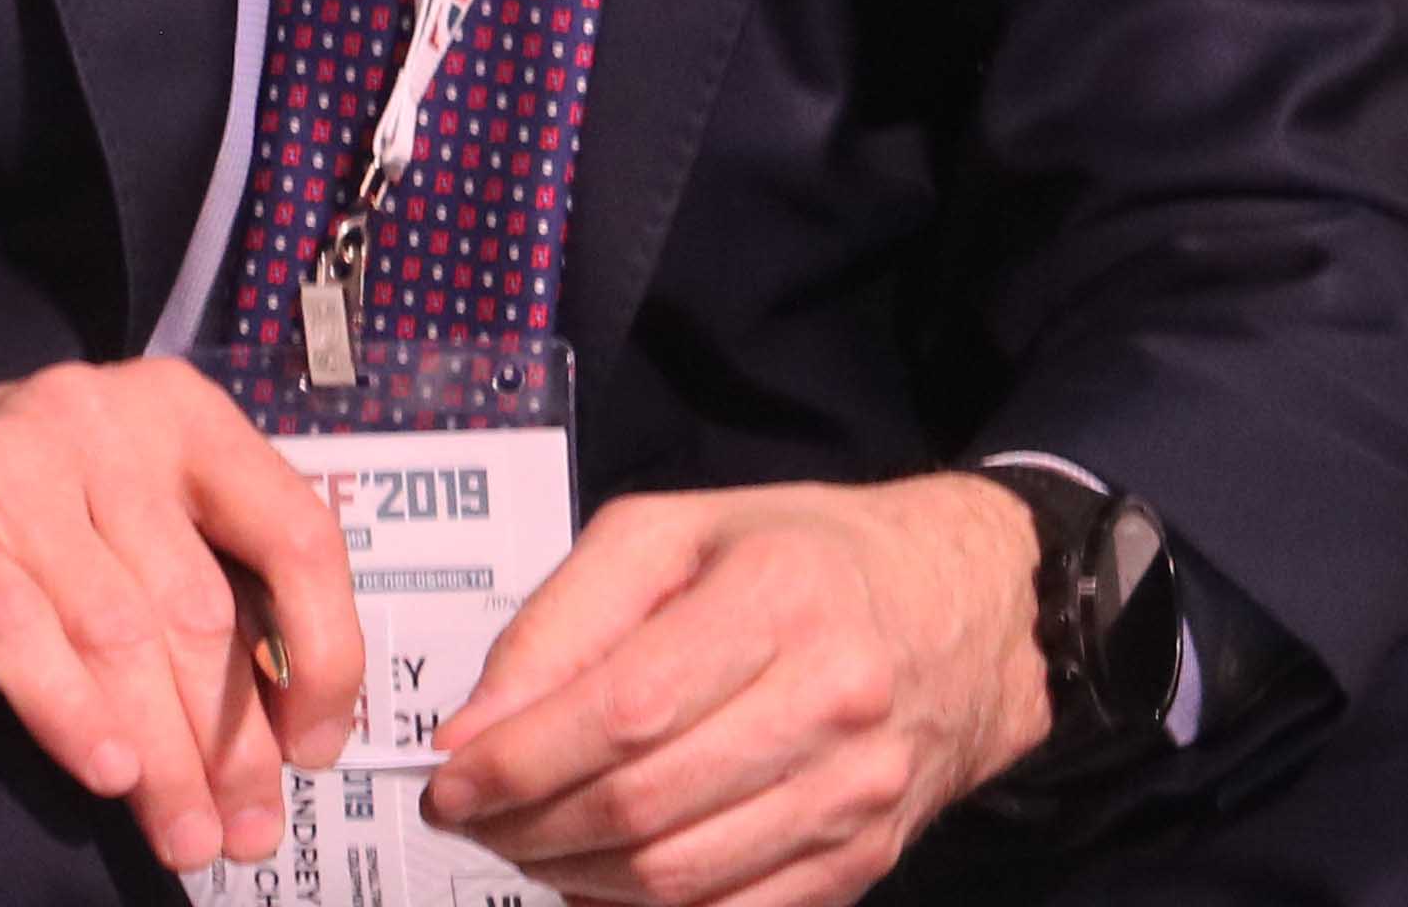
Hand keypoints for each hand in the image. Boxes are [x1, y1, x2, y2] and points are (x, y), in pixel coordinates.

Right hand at [0, 360, 364, 871]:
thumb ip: (196, 586)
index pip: (294, 532)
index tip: (318, 746)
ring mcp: (13, 461)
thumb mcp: (113, 519)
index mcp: (174, 413)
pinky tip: (105, 773)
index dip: (325, 653)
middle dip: (231, 741)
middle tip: (243, 828)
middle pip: (199, 610)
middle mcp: (100, 419)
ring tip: (183, 833)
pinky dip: (70, 712)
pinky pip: (20, 632)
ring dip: (162, 756)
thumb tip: (289, 729)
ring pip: (119, 634)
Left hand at [423, 473, 1047, 905]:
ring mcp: (856, 793)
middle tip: (472, 816)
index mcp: (779, 598)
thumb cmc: (797, 558)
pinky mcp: (864, 858)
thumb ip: (562, 622)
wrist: (959, 608)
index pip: (623, 713)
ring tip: (525, 841)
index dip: (518, 763)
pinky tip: (597, 879)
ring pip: (678, 878)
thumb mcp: (673, 535)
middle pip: (643, 805)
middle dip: (527, 826)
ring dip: (572, 876)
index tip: (448, 781)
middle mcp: (831, 699)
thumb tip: (471, 730)